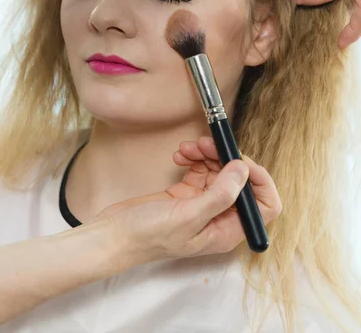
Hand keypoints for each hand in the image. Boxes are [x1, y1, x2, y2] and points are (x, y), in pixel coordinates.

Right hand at [94, 137, 281, 265]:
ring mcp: (202, 205)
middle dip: (226, 159)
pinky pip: (200, 169)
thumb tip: (244, 170)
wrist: (115, 234)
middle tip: (207, 144)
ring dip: (207, 155)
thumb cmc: (148, 236)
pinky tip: (180, 157)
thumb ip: (221, 194)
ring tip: (188, 148)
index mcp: (227, 230)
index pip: (264, 206)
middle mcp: (219, 218)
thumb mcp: (188, 216)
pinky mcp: (186, 194)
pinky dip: (193, 159)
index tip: (241, 160)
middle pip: (240, 182)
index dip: (260, 181)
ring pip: (219, 171)